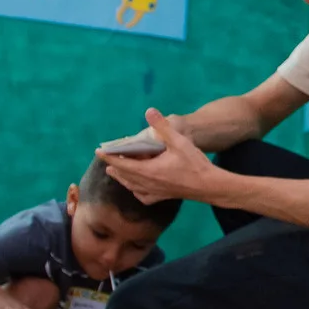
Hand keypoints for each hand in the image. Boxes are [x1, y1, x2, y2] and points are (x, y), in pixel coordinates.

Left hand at [100, 108, 221, 204]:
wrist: (209, 186)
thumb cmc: (194, 163)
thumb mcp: (179, 141)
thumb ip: (162, 126)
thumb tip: (149, 111)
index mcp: (148, 170)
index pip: (122, 163)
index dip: (109, 156)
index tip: (99, 151)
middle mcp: (147, 183)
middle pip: (125, 175)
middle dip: (114, 166)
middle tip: (105, 160)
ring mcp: (155, 192)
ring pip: (132, 186)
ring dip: (122, 178)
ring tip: (114, 173)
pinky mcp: (162, 197)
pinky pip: (143, 196)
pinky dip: (136, 190)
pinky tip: (137, 189)